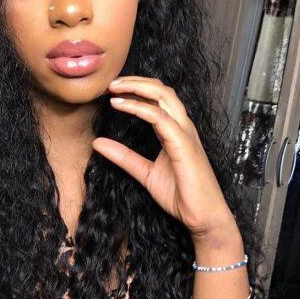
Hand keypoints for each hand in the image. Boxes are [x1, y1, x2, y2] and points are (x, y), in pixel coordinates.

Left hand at [92, 76, 237, 242]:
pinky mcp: (183, 145)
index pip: (158, 99)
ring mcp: (185, 134)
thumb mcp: (144, 173)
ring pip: (163, 96)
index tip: (113, 90)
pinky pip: (160, 119)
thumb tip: (97, 143)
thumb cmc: (181, 195)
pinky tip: (121, 105)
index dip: (137, 89)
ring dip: (136, 88)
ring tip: (113, 88)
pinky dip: (139, 108)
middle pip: (162, 90)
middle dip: (135, 81)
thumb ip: (124, 157)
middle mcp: (182, 127)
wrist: (201, 217)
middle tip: (111, 82)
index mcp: (175, 131)